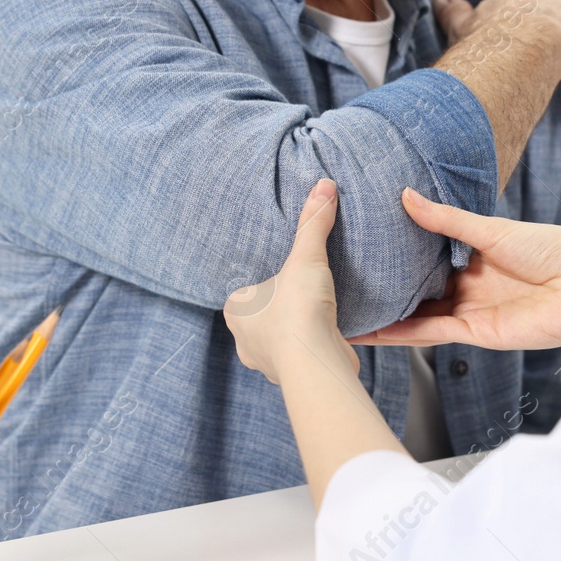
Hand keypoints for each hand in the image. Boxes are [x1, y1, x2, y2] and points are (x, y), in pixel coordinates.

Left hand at [224, 180, 359, 384]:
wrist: (316, 361)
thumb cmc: (298, 310)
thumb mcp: (306, 257)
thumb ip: (312, 222)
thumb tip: (323, 184)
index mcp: (235, 311)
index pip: (243, 292)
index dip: (261, 283)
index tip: (281, 275)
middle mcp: (244, 341)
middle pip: (259, 317)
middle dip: (276, 307)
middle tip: (298, 291)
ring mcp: (267, 362)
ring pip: (277, 339)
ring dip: (293, 329)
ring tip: (314, 312)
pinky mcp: (293, 376)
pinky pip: (299, 355)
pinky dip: (309, 345)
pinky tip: (325, 334)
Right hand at [351, 189, 560, 348]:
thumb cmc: (554, 249)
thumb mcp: (493, 229)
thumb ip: (447, 219)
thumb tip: (406, 196)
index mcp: (475, 256)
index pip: (426, 257)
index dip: (397, 255)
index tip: (361, 248)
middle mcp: (469, 286)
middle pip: (418, 290)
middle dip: (385, 291)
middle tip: (341, 285)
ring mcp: (472, 312)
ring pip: (418, 316)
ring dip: (385, 318)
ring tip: (344, 316)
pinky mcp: (478, 335)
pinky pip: (433, 334)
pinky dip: (404, 335)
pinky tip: (374, 333)